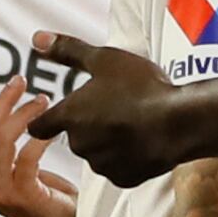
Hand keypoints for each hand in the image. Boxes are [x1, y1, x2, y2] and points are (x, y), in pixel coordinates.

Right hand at [0, 78, 77, 216]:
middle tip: (20, 81)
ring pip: (2, 141)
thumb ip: (9, 153)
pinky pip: (27, 155)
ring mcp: (1, 194)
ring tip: (44, 101)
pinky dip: (40, 137)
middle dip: (3, 101)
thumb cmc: (52, 200)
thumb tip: (10, 116)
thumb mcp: (23, 173)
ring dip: (24, 115)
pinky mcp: (22, 196)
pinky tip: (55, 127)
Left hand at [25, 33, 178, 187]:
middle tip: (113, 106)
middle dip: (88, 124)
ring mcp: (102, 164)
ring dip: (107, 141)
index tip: (58, 111)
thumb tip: (37, 38)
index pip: (39, 126)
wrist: (180, 122)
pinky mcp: (123, 178)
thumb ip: (67, 51)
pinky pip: (118, 168)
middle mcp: (80, 144)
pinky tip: (142, 140)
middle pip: (74, 136)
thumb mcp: (104, 59)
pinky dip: (126, 157)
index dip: (46, 118)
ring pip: (97, 152)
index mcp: (70, 116)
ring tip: (132, 121)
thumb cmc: (142, 88)